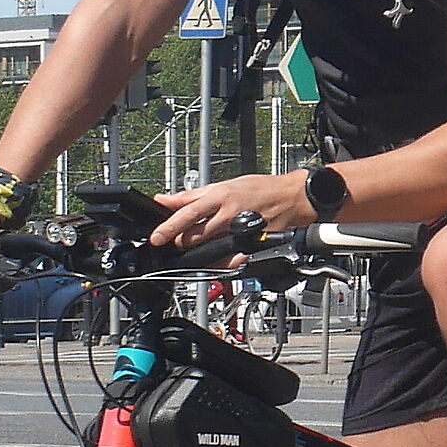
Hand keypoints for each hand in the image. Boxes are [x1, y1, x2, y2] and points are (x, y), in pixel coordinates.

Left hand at [150, 173, 308, 251]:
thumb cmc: (257, 189)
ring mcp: (240, 232)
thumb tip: (163, 199)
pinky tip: (219, 256)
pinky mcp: (251, 246)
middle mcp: (228, 215)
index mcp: (219, 197)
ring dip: (200, 251)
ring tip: (202, 245)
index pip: (188, 213)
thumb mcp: (221, 185)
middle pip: (196, 236)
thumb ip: (190, 196)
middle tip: (180, 241)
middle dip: (183, 242)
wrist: (290, 198)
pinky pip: (229, 261)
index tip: (156, 238)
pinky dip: (220, 261)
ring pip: (210, 250)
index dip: (170, 227)